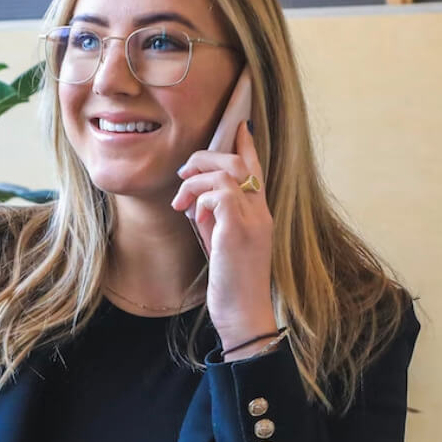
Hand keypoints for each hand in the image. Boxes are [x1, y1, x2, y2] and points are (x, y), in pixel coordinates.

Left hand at [171, 119, 275, 347]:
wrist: (244, 315)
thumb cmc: (232, 284)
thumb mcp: (222, 244)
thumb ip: (215, 219)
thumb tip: (197, 201)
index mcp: (260, 214)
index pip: (256, 169)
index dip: (246, 145)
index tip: (238, 126)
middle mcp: (261, 213)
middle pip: (239, 162)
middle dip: (206, 158)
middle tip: (183, 173)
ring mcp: (252, 221)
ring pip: (227, 173)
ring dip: (196, 180)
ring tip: (180, 200)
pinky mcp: (238, 232)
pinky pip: (220, 194)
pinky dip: (201, 199)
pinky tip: (194, 216)